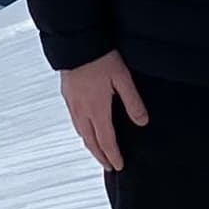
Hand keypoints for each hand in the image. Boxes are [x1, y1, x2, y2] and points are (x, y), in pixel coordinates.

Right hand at [59, 51, 146, 171]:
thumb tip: (142, 121)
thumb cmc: (99, 56)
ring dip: (90, 146)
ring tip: (98, 152)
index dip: (113, 156)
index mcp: (97, 109)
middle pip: (91, 142)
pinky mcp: (67, 95)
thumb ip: (132, 102)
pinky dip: (82, 132)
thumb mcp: (122, 78)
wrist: (76, 42)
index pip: (106, 141)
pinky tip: (85, 129)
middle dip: (100, 156)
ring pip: (81, 133)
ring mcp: (72, 104)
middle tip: (109, 165)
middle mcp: (82, 110)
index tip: (118, 166)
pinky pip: (74, 122)